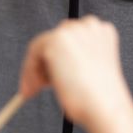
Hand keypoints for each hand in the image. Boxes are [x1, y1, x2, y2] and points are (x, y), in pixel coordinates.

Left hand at [19, 15, 132, 129]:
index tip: (48, 78)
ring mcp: (72, 31)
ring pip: (42, 47)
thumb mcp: (91, 72)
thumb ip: (74, 61)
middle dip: (45, 62)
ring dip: (35, 69)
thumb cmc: (101, 100)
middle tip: (38, 84)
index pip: (71, 40)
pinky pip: (33, 55)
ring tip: (33, 90)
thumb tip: (50, 65)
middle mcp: (88, 26)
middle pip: (55, 39)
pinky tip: (32, 89)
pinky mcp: (55, 40)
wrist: (104, 107)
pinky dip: (29, 73)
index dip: (59, 59)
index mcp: (102, 32)